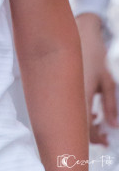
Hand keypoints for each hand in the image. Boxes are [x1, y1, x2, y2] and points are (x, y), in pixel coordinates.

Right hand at [76, 13, 117, 144]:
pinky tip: (89, 108)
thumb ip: (110, 105)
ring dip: (84, 122)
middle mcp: (69, 94)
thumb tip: (113, 125)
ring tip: (97, 118)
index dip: (95, 138)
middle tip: (102, 134)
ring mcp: (64, 88)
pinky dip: (79, 111)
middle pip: (75, 124)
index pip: (85, 128)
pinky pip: (68, 104)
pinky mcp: (61, 83)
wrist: (80, 33)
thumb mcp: (108, 81)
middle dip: (88, 133)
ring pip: (71, 115)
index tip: (106, 140)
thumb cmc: (95, 56)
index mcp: (82, 97)